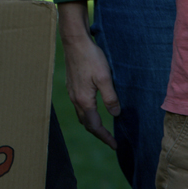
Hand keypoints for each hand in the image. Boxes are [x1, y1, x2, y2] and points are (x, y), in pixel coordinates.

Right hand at [58, 2, 120, 147]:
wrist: (75, 43)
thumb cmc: (91, 58)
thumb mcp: (105, 78)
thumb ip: (110, 98)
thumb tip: (115, 113)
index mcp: (84, 100)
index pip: (94, 126)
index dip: (105, 137)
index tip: (115, 145)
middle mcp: (75, 99)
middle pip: (86, 124)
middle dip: (98, 134)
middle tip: (110, 140)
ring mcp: (72, 93)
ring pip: (81, 116)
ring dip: (92, 125)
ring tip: (103, 128)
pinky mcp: (72, 86)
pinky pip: (79, 107)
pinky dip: (87, 114)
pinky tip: (94, 110)